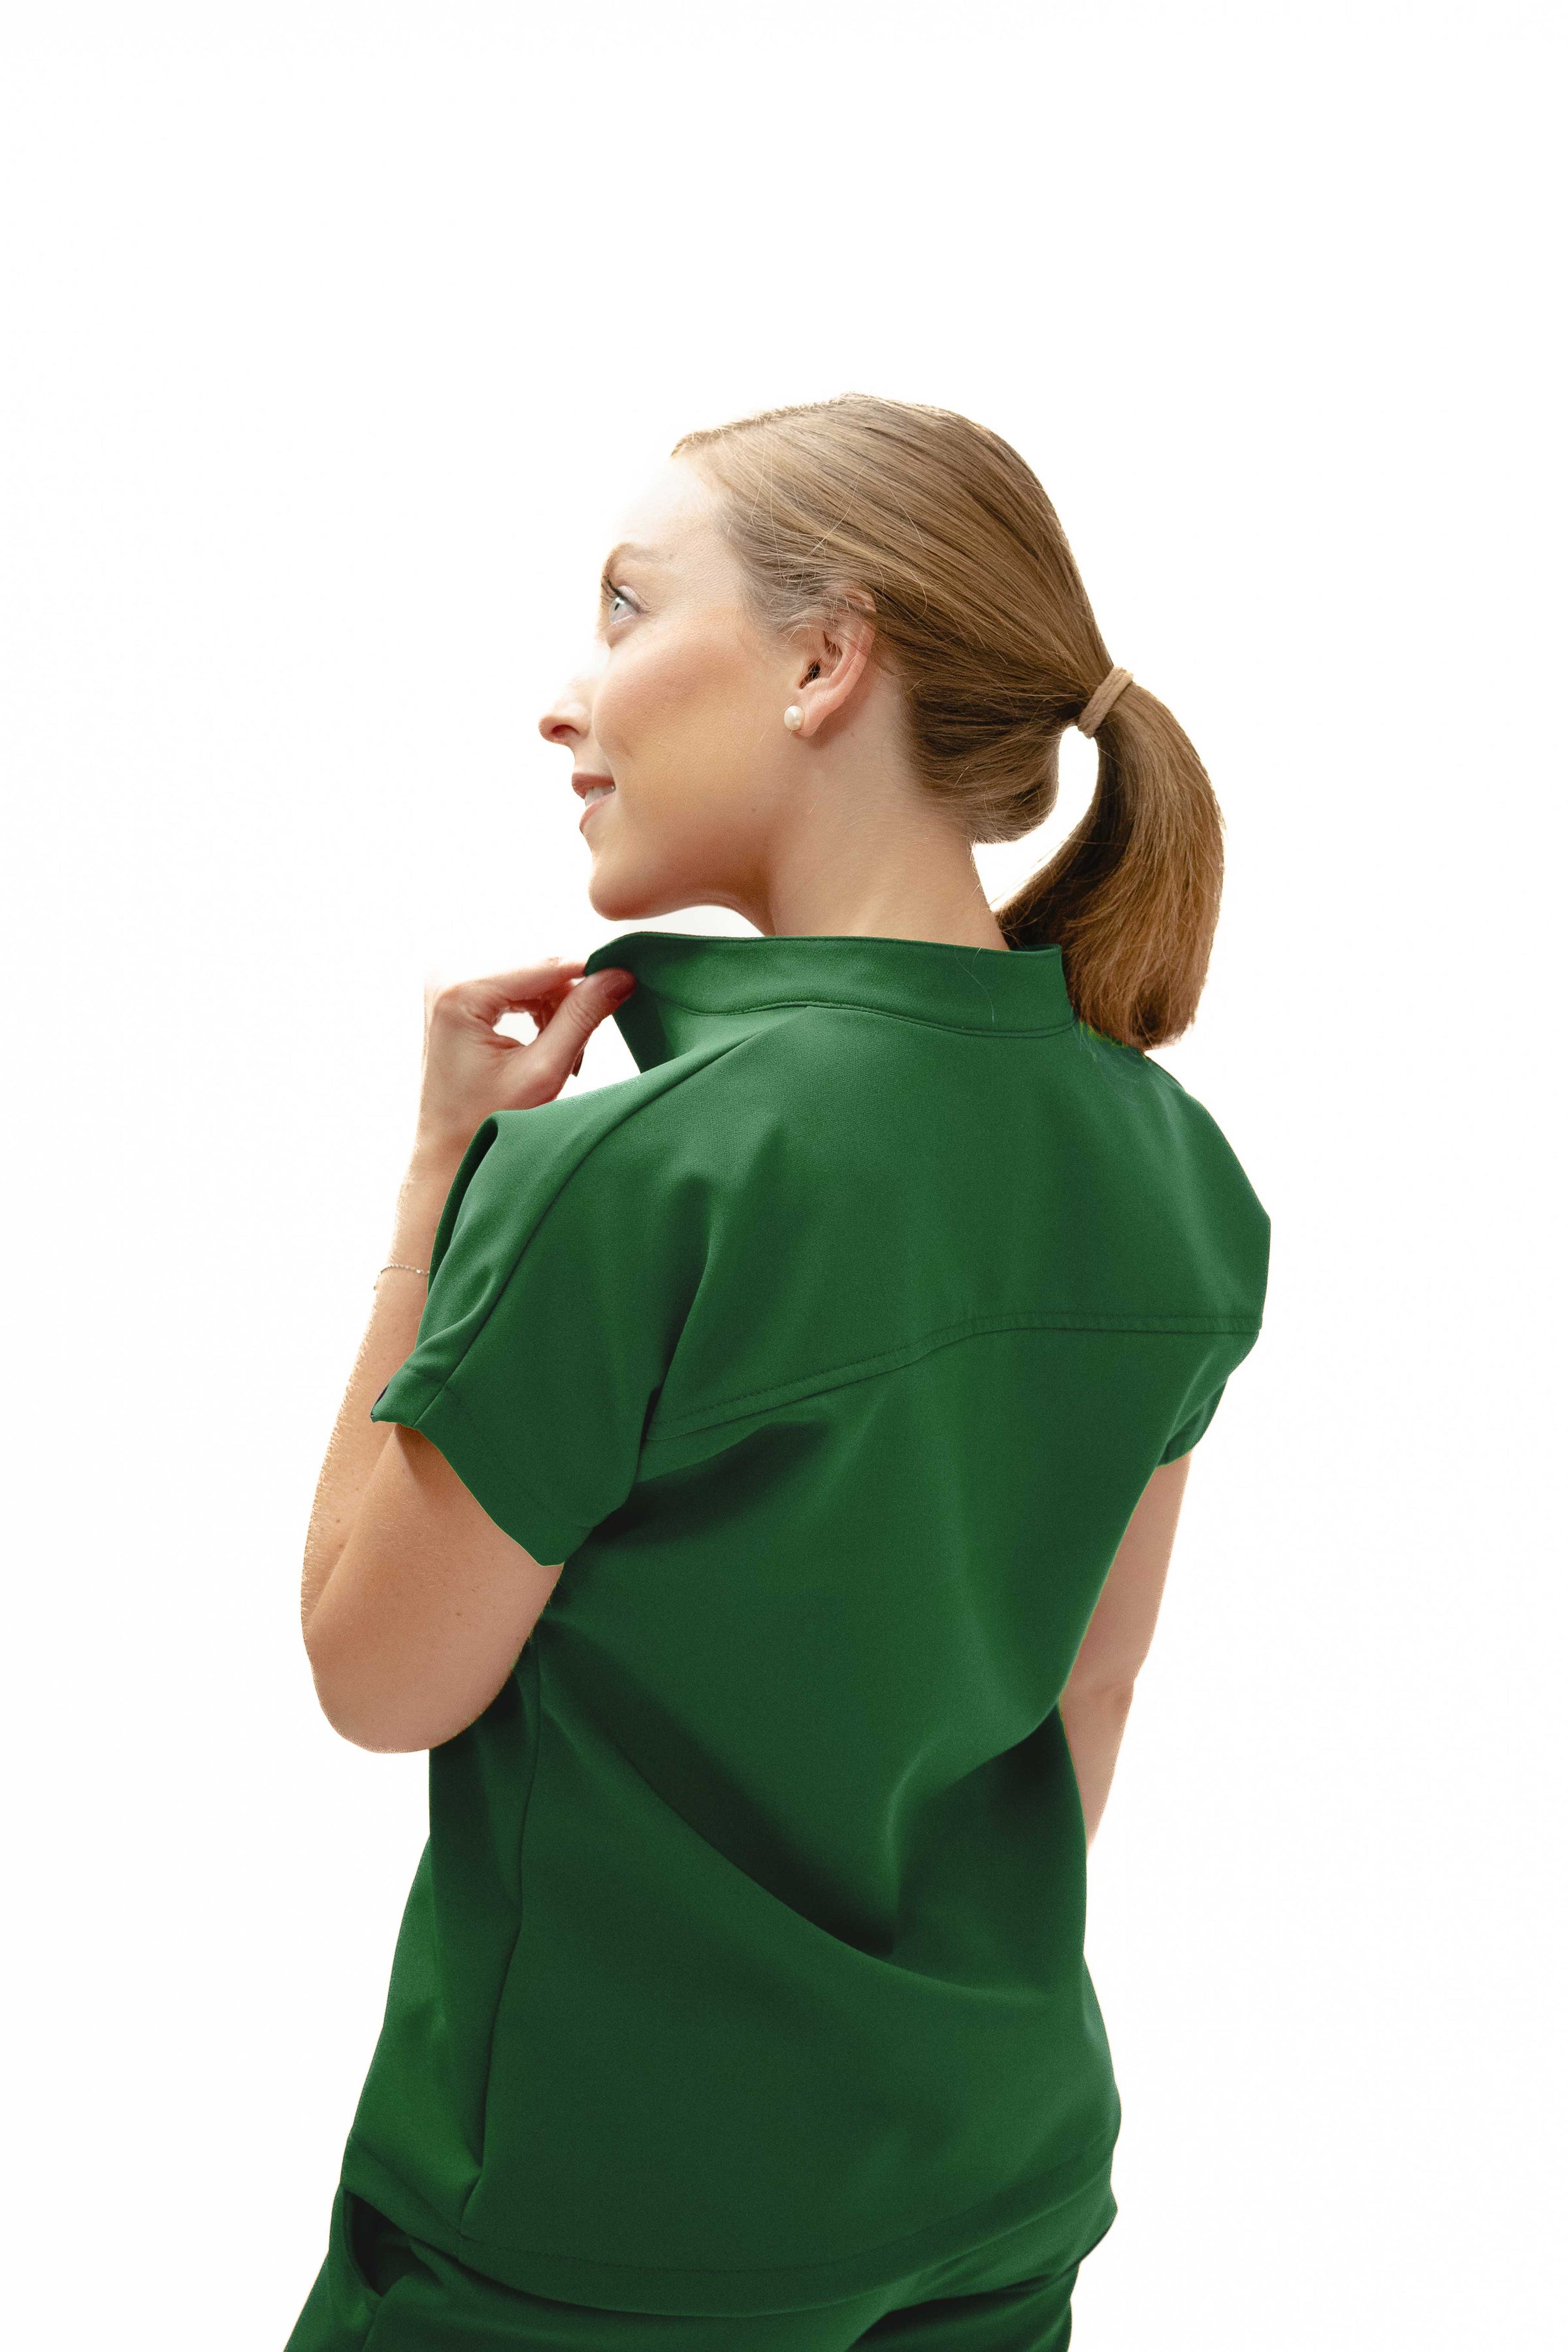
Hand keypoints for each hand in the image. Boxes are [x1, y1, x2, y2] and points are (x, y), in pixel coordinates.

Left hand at [409, 955, 635, 1167]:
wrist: (446, 1151)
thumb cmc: (485, 1122)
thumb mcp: (543, 1071)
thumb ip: (581, 1018)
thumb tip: (619, 976)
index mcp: (460, 992)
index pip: (544, 966)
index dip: (590, 973)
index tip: (628, 980)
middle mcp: (447, 977)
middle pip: (535, 969)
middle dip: (568, 1000)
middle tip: (582, 1046)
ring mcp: (447, 983)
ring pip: (528, 977)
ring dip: (555, 1007)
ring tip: (564, 1052)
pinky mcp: (454, 993)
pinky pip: (512, 985)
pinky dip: (537, 1010)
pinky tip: (546, 1041)